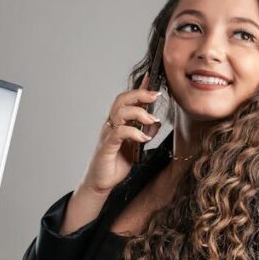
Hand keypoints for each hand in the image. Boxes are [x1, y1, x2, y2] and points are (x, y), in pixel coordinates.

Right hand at [80, 74, 163, 195]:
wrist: (101, 182)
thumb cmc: (116, 163)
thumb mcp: (136, 147)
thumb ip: (145, 133)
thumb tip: (157, 122)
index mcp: (118, 122)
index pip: (128, 100)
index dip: (139, 88)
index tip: (152, 77)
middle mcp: (111, 124)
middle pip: (122, 100)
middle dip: (140, 94)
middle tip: (155, 95)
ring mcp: (108, 134)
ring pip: (120, 112)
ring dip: (139, 113)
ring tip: (152, 120)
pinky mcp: (107, 146)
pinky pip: (119, 132)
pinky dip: (133, 132)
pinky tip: (143, 137)